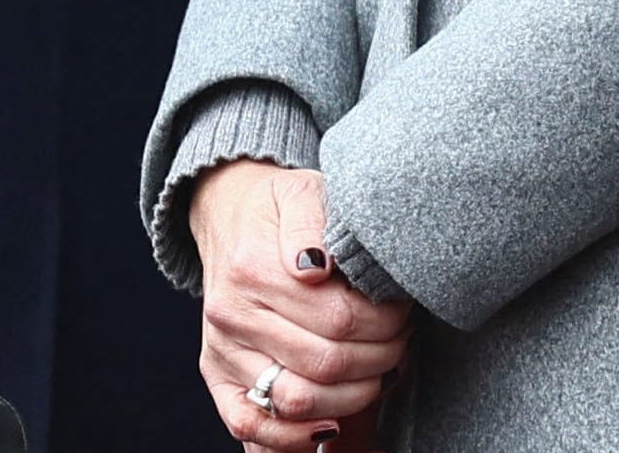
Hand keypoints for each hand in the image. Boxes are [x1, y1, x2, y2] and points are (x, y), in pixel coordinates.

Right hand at [189, 159, 409, 447]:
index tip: (402, 311)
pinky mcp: (216, 374)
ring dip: (353, 396)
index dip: (384, 323)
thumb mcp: (301, 191)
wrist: (227, 213)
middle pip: (325, 362)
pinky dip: (292, 435)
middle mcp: (232, 314)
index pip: (339, 317)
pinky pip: (247, 423)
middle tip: (400, 341)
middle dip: (380, 358)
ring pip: (296, 399)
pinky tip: (331, 423)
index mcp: (254, 267)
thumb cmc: (278, 206)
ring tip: (379, 371)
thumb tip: (317, 265)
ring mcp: (222, 349)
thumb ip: (312, 222)